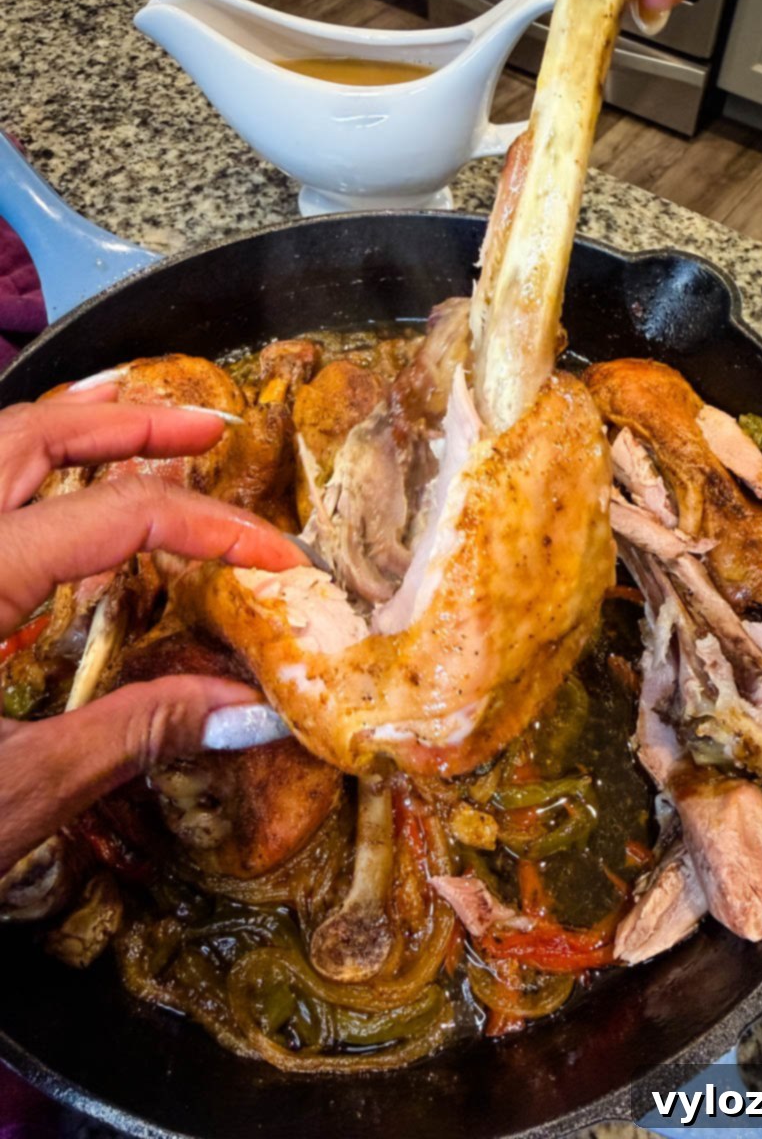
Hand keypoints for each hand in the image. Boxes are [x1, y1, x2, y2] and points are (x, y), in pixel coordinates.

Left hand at [0, 382, 301, 875]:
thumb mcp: (16, 791)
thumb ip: (135, 732)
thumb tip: (250, 710)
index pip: (114, 518)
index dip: (213, 531)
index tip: (283, 561)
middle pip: (33, 434)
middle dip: (133, 422)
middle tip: (214, 430)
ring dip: (76, 429)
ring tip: (149, 430)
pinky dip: (29, 470)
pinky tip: (63, 494)